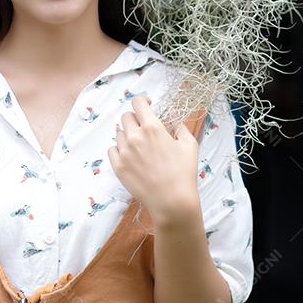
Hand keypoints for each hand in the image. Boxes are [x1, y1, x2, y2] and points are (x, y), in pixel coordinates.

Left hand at [108, 95, 199, 223]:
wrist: (172, 201)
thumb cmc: (184, 173)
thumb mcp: (189, 145)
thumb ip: (181, 128)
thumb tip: (175, 121)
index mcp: (152, 128)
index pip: (138, 103)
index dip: (143, 101)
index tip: (147, 105)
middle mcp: (135, 137)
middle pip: (126, 117)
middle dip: (135, 118)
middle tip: (144, 128)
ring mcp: (124, 152)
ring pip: (119, 133)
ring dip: (128, 134)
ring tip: (139, 146)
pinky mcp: (118, 167)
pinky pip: (112, 149)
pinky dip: (119, 149)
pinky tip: (130, 155)